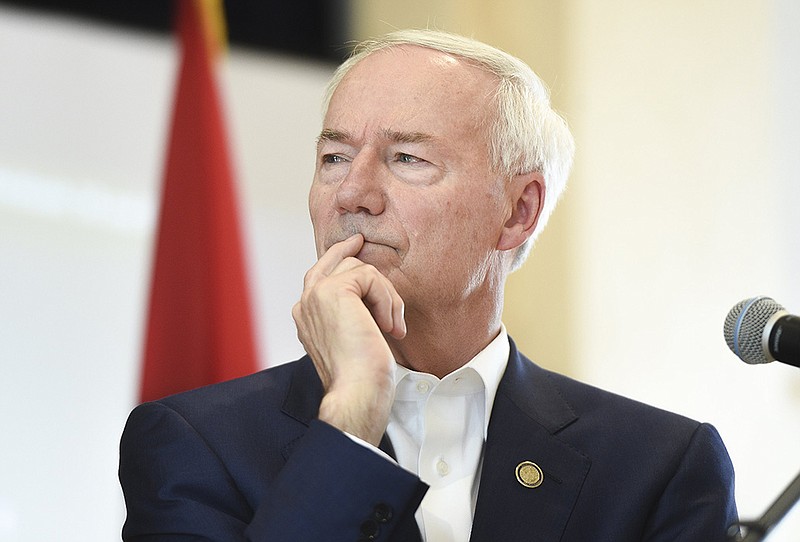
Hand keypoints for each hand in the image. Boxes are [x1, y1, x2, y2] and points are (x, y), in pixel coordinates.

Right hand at [292, 234, 405, 445]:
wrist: (357, 390)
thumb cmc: (360, 375)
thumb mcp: (352, 338)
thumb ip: (350, 313)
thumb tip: (370, 292)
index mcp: (305, 315)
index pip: (318, 273)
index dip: (338, 254)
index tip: (356, 244)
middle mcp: (305, 303)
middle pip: (339, 264)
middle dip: (368, 273)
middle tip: (377, 274)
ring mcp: (316, 294)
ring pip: (361, 270)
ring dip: (386, 297)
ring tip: (391, 328)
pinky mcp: (333, 290)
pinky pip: (370, 276)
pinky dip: (387, 301)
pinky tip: (388, 327)